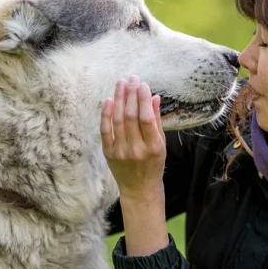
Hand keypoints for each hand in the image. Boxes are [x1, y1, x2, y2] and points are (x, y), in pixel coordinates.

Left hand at [100, 75, 168, 255]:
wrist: (139, 189)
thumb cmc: (153, 164)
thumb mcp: (161, 144)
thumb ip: (156, 121)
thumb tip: (153, 96)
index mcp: (153, 147)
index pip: (147, 118)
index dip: (144, 100)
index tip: (143, 85)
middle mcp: (136, 149)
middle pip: (131, 116)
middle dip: (131, 94)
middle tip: (132, 79)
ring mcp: (120, 151)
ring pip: (118, 120)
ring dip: (119, 99)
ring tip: (121, 83)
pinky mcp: (109, 153)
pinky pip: (106, 130)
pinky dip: (106, 114)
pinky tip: (109, 100)